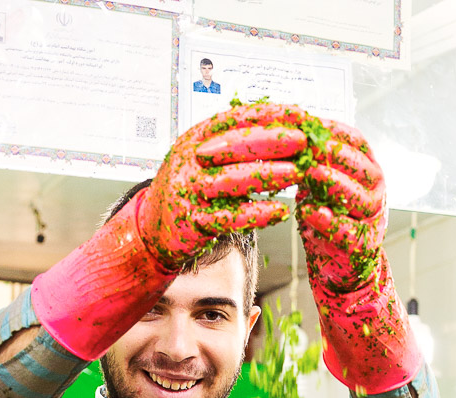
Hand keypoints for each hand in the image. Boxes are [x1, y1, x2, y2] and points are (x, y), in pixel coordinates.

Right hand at [139, 104, 306, 272]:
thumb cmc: (189, 187)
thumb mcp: (204, 155)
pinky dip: (257, 214)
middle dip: (272, 141)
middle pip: (235, 145)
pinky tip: (280, 211)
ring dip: (269, 176)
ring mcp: (189, 192)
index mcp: (196, 137)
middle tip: (303, 140)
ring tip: (298, 173)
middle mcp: (191, 161)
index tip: (298, 113)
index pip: (235, 118)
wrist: (152, 226)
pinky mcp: (193, 223)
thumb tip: (281, 125)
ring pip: (233, 180)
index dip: (268, 114)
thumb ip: (233, 142)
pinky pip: (229, 218)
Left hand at [294, 118, 387, 294]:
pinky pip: (347, 231)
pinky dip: (328, 221)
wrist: (343, 266)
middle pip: (360, 165)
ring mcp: (372, 218)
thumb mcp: (320, 185)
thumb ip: (312, 163)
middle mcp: (376, 189)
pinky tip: (309, 212)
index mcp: (367, 167)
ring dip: (335, 183)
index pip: (355, 140)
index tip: (306, 119)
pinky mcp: (362, 246)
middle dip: (334, 153)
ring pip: (359, 196)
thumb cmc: (329, 218)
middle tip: (309, 144)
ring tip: (312, 173)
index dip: (332, 128)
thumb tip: (285, 133)